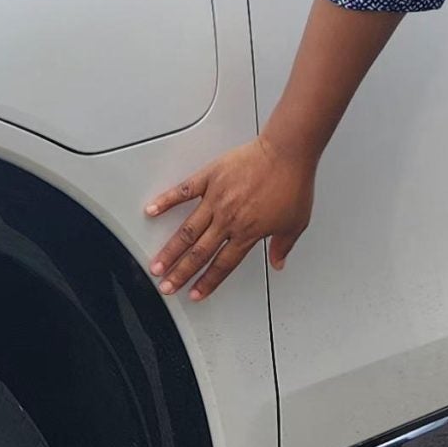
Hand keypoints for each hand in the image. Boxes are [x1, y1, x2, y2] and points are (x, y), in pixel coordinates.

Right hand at [145, 135, 316, 300]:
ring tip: (156, 264)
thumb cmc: (291, 183)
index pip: (222, 265)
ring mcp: (216, 198)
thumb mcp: (296, 223)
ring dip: (170, 250)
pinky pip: (184, 191)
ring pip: (187, 230)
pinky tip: (151, 210)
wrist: (287, 153)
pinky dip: (166, 201)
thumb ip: (283, 246)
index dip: (207, 282)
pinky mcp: (210, 177)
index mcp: (247, 233)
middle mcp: (228, 219)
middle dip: (180, 274)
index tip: (194, 293)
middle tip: (166, 286)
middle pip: (199, 253)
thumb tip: (279, 263)